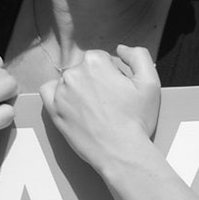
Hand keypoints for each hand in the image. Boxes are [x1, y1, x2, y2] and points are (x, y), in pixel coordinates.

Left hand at [39, 44, 161, 174]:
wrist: (121, 151)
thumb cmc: (136, 119)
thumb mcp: (150, 81)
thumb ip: (138, 56)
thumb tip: (120, 49)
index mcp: (95, 62)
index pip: (101, 59)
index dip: (113, 72)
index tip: (119, 88)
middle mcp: (73, 73)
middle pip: (84, 69)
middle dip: (96, 80)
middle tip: (110, 101)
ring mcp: (60, 92)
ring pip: (69, 80)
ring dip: (79, 88)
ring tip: (94, 107)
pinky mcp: (53, 109)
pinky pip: (48, 91)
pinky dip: (57, 93)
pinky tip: (72, 103)